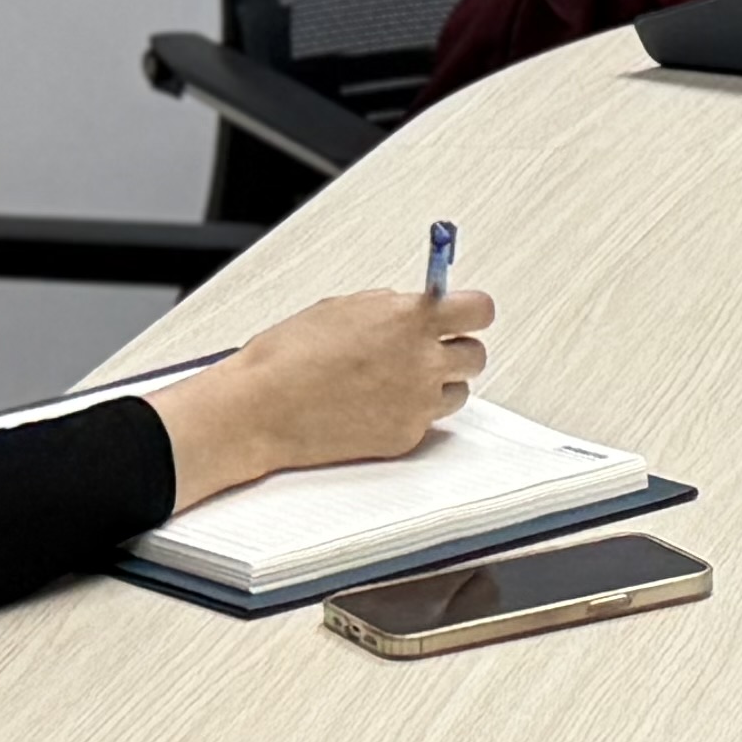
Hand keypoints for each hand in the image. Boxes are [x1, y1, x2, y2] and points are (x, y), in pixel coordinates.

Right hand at [162, 280, 491, 504]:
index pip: (480, 310)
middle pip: (476, 354)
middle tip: (430, 349)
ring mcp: (417, 403)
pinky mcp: (406, 437)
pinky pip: (428, 421)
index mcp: (410, 319)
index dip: (472, 311)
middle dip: (455, 349)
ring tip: (397, 381)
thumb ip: (393, 306)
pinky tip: (376, 406)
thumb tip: (419, 305)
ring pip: (458, 391)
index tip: (466, 314)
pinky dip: (411, 413)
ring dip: (438, 384)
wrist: (260, 408)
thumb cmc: (289, 356)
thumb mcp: (345, 308)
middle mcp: (422, 361)